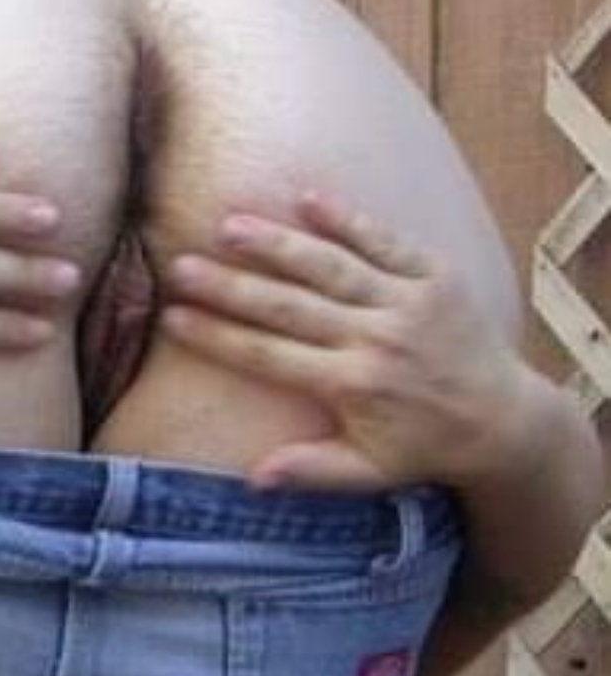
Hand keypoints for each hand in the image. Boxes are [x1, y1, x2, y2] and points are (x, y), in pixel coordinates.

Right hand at [161, 191, 545, 493]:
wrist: (503, 420)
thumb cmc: (424, 447)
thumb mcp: (368, 471)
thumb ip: (310, 471)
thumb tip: (253, 478)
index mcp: (351, 385)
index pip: (269, 356)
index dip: (217, 336)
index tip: (173, 318)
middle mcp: (375, 339)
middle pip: (288, 306)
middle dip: (230, 286)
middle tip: (181, 266)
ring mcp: (405, 302)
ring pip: (331, 266)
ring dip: (278, 244)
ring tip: (231, 224)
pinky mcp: (435, 275)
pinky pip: (385, 241)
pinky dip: (347, 219)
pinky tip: (306, 197)